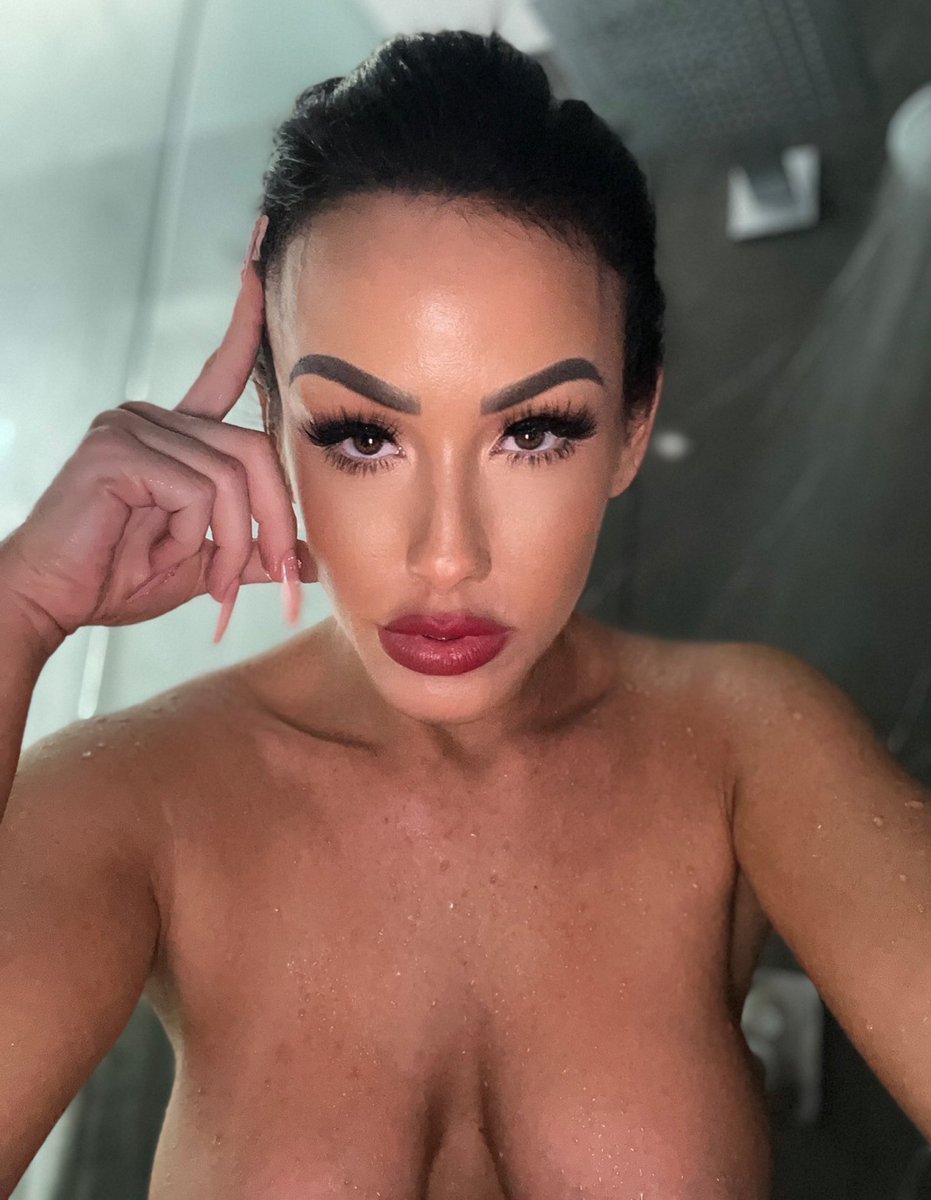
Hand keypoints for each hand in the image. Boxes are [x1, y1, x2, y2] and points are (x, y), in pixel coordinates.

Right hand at [0, 216, 315, 650]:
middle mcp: (152, 418)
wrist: (54, 600)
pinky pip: (196, 490)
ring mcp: (131, 427)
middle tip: (275, 572)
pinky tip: (166, 552)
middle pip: (253, 448)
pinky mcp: (117, 450)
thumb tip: (315, 560)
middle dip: (275, 519)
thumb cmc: (119, 576)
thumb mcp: (206, 562)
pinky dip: (195, 535)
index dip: (246, 323)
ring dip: (232, 539)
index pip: (222, 371)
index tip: (260, 264)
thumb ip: (254, 549)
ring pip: (230, 475)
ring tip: (212, 581)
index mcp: (174, 433)